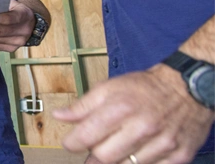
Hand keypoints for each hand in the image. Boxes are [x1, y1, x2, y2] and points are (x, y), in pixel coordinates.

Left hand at [53, 65, 214, 163]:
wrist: (185, 88)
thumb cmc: (145, 88)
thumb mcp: (109, 88)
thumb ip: (83, 106)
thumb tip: (59, 116)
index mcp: (121, 108)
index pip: (86, 137)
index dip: (72, 143)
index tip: (70, 142)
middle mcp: (142, 128)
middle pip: (103, 157)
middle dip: (94, 154)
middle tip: (97, 145)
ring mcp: (162, 144)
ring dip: (117, 159)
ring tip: (119, 145)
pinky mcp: (178, 156)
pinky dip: (141, 163)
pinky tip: (139, 150)